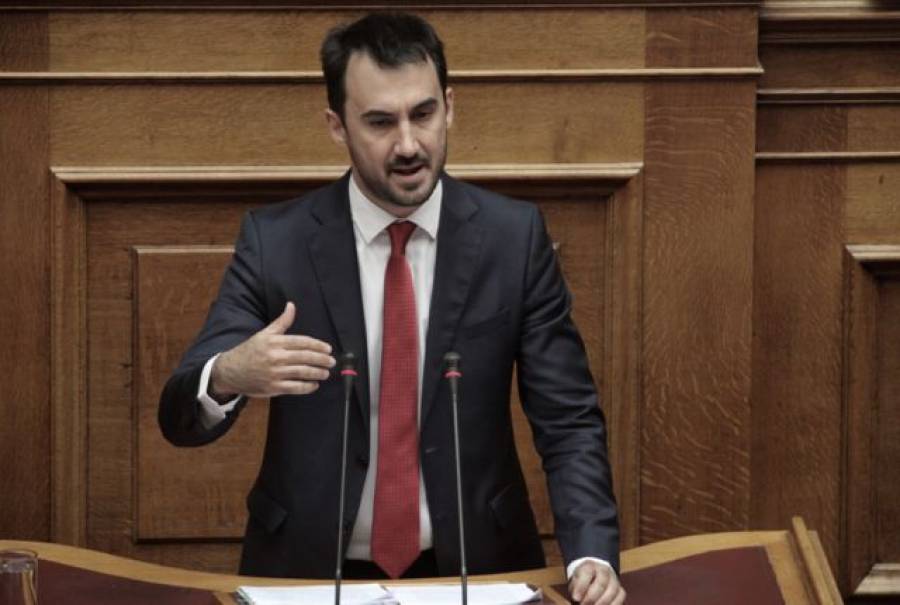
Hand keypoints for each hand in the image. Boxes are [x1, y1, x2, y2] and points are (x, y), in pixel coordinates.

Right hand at [211, 302, 335, 398]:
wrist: (230, 371)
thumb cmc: (249, 351)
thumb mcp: (264, 334)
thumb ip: (282, 322)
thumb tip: (291, 305)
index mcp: (274, 342)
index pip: (302, 342)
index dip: (317, 345)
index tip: (328, 348)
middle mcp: (275, 357)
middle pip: (305, 357)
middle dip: (321, 359)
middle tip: (331, 361)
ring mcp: (274, 373)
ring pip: (302, 373)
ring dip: (317, 373)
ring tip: (326, 373)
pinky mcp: (273, 388)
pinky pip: (295, 388)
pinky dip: (307, 387)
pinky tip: (314, 385)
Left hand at [568, 561, 624, 604]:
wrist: (593, 577)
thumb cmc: (582, 582)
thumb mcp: (574, 583)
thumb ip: (575, 589)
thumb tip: (577, 599)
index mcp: (589, 566)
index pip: (586, 573)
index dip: (581, 586)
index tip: (576, 598)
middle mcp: (604, 570)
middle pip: (601, 582)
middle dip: (591, 597)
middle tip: (583, 604)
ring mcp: (614, 579)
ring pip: (613, 590)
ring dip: (602, 602)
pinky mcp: (620, 589)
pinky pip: (620, 596)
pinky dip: (613, 604)